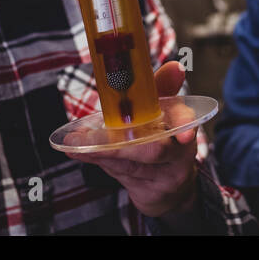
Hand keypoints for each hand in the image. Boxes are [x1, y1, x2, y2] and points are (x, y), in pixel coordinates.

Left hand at [62, 61, 199, 218]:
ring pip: (130, 165)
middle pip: (153, 150)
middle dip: (119, 145)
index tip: (182, 134)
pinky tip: (80, 152)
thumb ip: (161, 87)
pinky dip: (99, 162)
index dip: (182, 122)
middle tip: (88, 137)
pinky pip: (122, 177)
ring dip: (100, 153)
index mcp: (182, 126)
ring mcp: (166, 177)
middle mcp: (179, 153)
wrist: (168, 187)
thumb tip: (175, 66)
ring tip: (75, 143)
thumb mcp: (163, 111)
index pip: (183, 120)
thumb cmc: (160, 139)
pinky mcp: (151, 194)